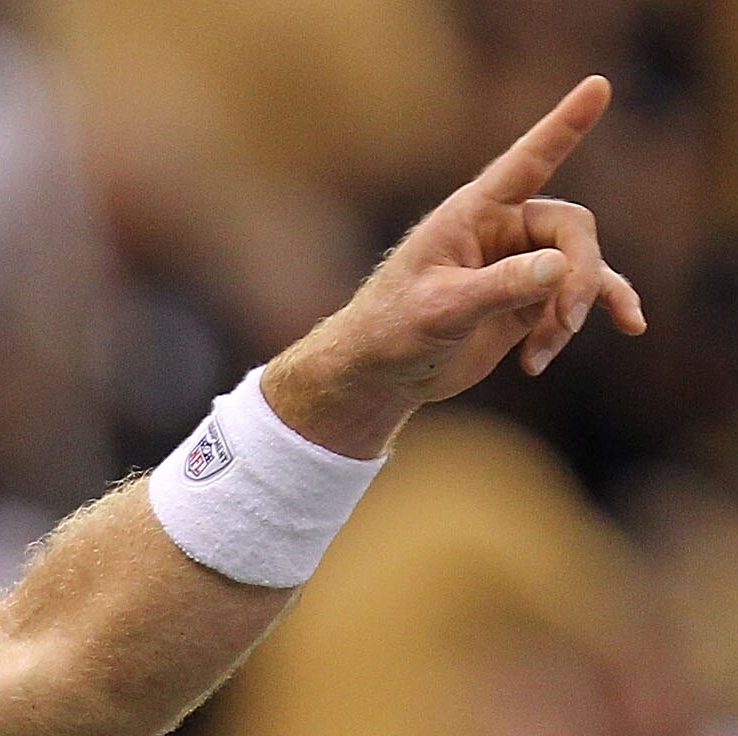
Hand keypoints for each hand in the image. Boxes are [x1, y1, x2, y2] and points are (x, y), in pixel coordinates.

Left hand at [264, 75, 645, 457]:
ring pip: (581, 267)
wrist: (381, 373)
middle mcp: (503, 228)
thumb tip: (560, 267)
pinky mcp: (530, 297)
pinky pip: (580, 295)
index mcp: (472, 213)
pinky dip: (596, 312)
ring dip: (575, 309)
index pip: (527, 161)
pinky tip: (631, 326)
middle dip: (576, 277)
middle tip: (564, 323)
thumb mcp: (441, 310)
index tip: (598, 85)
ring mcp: (521, 263)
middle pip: (572, 230)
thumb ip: (499, 287)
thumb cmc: (393, 330)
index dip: (564, 125)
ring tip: (542, 352)